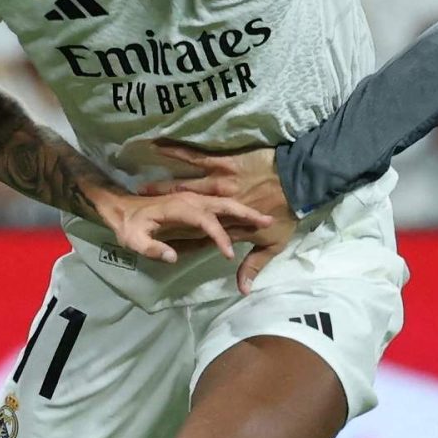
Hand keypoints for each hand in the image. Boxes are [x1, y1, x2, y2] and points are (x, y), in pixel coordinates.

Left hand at [94, 188, 270, 265]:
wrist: (117, 205)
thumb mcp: (131, 238)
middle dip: (247, 214)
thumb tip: (173, 257)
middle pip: (224, 206)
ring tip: (264, 216)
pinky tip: (247, 207)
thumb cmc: (126, 224)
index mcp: (180, 207)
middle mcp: (191, 199)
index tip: (229, 254)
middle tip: (268, 221)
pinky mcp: (193, 196)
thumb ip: (152, 248)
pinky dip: (235, 201)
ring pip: (225, 201)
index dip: (219, 237)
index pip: (206, 221)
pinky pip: (218, 198)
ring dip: (245, 208)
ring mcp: (194, 196)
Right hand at [153, 143, 296, 290]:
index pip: (198, 236)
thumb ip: (254, 266)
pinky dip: (175, 150)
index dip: (176, 239)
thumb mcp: (274, 245)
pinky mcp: (221, 162)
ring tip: (141, 189)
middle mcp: (217, 204)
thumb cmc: (289, 214)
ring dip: (161, 186)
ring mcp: (218, 181)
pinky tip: (158, 146)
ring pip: (184, 184)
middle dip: (160, 209)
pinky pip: (194, 156)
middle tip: (139, 211)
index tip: (157, 241)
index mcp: (227, 224)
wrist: (298, 183)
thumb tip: (243, 291)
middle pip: (182, 209)